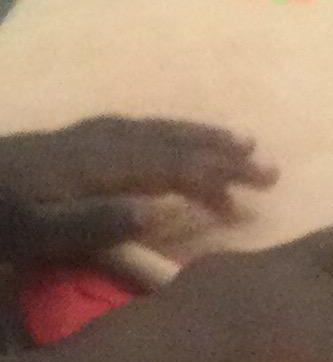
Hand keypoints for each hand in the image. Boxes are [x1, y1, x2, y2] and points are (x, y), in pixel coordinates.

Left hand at [0, 116, 275, 261]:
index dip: (211, 174)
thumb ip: (94, 224)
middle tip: (268, 167)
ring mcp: (78, 138)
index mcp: (88, 169)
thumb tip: (154, 212)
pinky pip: (130, 127)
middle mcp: (90, 144)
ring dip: (198, 136)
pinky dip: (163, 131)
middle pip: (165, 141)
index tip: (254, 187)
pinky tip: (174, 138)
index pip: (164, 166)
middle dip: (219, 152)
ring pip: (150, 129)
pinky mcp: (67, 141)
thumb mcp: (36, 235)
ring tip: (241, 143)